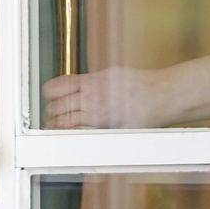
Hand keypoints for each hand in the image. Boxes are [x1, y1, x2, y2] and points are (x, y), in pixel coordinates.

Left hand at [42, 67, 168, 129]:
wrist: (161, 96)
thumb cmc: (142, 85)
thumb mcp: (112, 74)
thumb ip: (93, 81)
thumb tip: (77, 86)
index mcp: (92, 81)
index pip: (59, 87)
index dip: (50, 93)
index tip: (48, 96)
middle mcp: (92, 97)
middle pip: (59, 105)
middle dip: (52, 110)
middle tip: (51, 113)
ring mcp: (98, 114)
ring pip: (66, 121)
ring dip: (57, 124)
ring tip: (53, 126)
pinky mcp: (106, 127)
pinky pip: (80, 132)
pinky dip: (70, 133)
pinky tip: (66, 134)